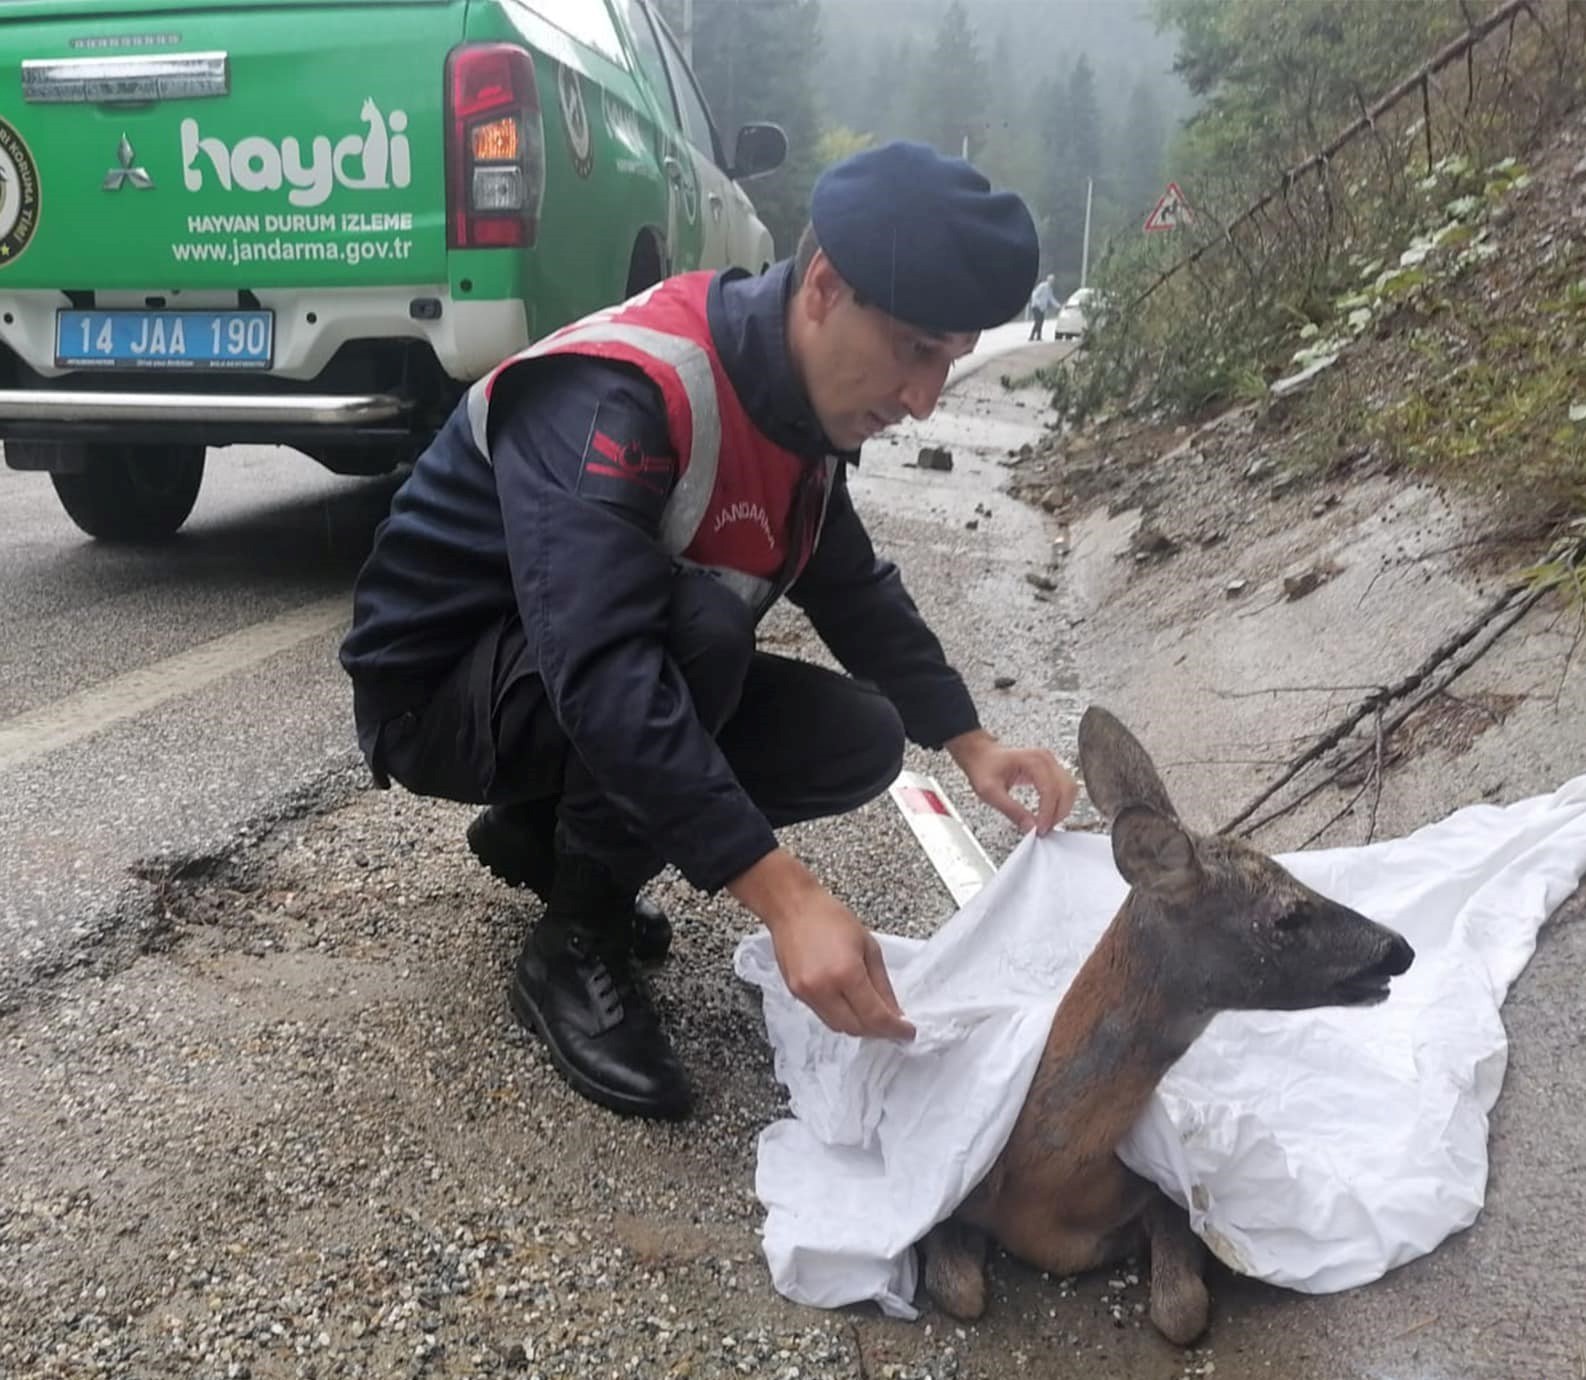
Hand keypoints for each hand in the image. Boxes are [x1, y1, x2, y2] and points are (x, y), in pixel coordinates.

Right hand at [729, 850, 914, 1041]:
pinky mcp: (795, 994)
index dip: (895, 1029)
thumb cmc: (830, 918)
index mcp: (847, 973)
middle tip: (893, 1026)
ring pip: (838, 1027)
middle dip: (878, 1031)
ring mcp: (807, 994)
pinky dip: (841, 1017)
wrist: (792, 908)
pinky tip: (851, 1006)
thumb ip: (882, 983)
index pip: (875, 1016)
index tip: (908, 1032)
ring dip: (858, 1027)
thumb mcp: (868, 945)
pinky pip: (823, 1016)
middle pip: (856, 1028)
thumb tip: (895, 1011)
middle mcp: (824, 989)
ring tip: (873, 1017)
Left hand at [946, 728, 1077, 834]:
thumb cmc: (983, 767)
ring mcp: (1050, 763)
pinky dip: (1061, 803)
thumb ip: (1011, 810)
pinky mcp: (1050, 770)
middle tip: (1044, 829)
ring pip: (1070, 789)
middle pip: (1066, 789)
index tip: (1040, 828)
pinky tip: (1049, 814)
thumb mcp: (991, 792)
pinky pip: (1064, 787)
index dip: (1047, 812)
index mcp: (1032, 760)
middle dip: (1058, 812)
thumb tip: (1030, 827)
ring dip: (1062, 808)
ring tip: (1047, 823)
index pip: (1050, 789)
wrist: (981, 755)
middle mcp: (1045, 759)